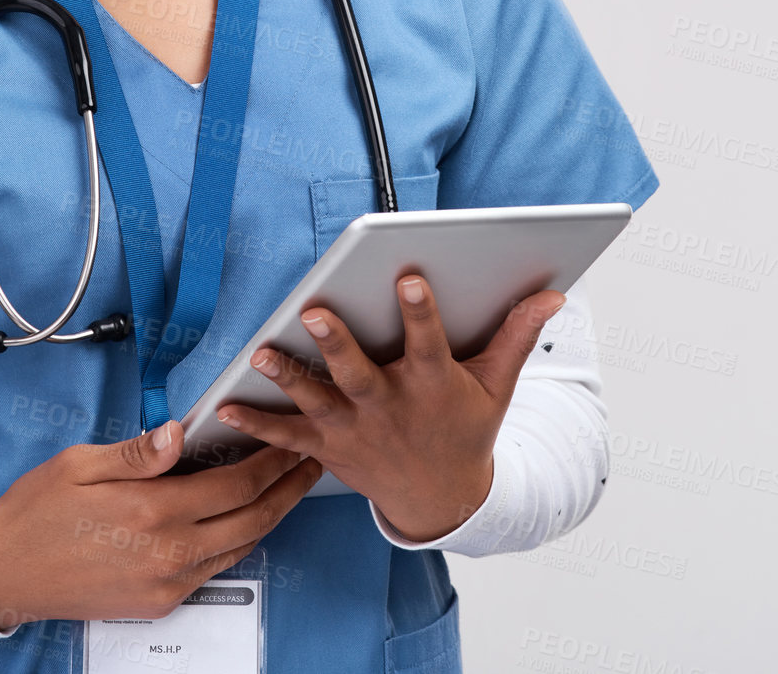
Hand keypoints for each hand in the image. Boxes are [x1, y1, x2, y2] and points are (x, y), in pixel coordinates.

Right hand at [0, 419, 322, 629]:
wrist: (5, 572)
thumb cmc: (37, 510)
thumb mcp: (80, 464)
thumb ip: (138, 452)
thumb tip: (179, 431)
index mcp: (150, 512)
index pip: (232, 486)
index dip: (269, 462)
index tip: (289, 440)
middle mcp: (167, 554)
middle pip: (250, 521)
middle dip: (286, 489)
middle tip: (308, 461)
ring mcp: (166, 584)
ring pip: (239, 548)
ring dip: (270, 515)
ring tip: (289, 487)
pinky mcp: (159, 602)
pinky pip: (214, 568)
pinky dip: (238, 540)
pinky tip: (242, 518)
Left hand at [214, 276, 565, 541]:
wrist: (440, 499)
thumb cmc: (464, 429)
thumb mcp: (495, 387)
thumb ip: (515, 336)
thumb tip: (551, 294)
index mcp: (432, 386)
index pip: (428, 343)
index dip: (420, 311)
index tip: (408, 277)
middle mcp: (389, 407)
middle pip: (359, 372)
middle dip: (337, 343)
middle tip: (316, 311)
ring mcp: (354, 428)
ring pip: (316, 400)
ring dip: (289, 377)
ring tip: (262, 352)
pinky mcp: (326, 445)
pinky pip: (286, 435)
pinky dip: (257, 423)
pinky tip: (225, 405)